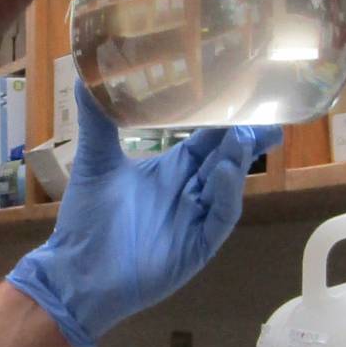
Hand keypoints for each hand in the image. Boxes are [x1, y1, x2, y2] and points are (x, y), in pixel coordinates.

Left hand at [5, 92, 273, 346]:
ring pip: (226, 186)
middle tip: (269, 118)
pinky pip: (219, 219)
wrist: (76, 271)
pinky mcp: (196, 247)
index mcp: (169, 170)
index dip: (226, 121)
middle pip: (226, 160)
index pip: (206, 140)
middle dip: (247, 139)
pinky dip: (224, 196)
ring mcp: (194, 220)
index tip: (247, 96)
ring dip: (237, 162)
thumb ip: (97, 120)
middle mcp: (187, 191)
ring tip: (243, 135)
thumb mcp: (95, 161)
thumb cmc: (87, 218)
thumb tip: (86, 75)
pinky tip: (222, 172)